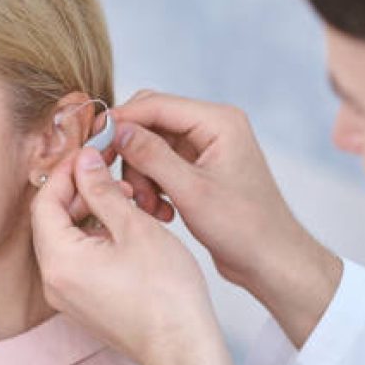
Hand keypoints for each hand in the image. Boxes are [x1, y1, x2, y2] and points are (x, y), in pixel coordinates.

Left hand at [31, 148, 238, 364]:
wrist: (182, 347)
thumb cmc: (166, 294)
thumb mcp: (135, 227)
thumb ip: (103, 191)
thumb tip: (84, 162)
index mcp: (59, 261)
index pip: (45, 201)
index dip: (67, 172)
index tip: (90, 155)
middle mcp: (54, 282)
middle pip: (51, 221)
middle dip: (79, 192)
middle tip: (111, 174)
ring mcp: (67, 297)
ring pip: (66, 241)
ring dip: (90, 215)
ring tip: (127, 202)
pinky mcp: (84, 305)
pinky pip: (78, 262)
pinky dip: (95, 239)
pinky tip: (126, 230)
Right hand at [110, 91, 342, 347]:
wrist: (271, 260)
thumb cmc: (244, 227)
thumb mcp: (191, 191)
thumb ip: (152, 156)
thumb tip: (118, 129)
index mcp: (219, 121)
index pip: (156, 104)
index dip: (121, 122)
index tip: (93, 144)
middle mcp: (213, 128)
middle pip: (150, 123)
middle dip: (131, 155)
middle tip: (123, 185)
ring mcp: (206, 149)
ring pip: (151, 148)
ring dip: (142, 177)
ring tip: (151, 209)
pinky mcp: (199, 170)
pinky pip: (161, 167)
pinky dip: (154, 187)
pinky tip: (162, 213)